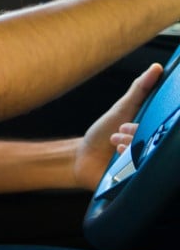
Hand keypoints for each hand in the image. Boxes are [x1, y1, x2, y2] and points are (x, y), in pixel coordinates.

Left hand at [73, 63, 159, 189]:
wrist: (83, 159)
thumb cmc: (103, 132)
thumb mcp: (122, 108)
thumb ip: (140, 89)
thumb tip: (156, 67)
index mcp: (156, 133)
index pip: (164, 129)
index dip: (143, 126)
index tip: (128, 125)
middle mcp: (156, 150)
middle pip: (156, 144)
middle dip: (134, 137)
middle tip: (119, 134)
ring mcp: (149, 166)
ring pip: (149, 158)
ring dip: (128, 149)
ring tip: (115, 146)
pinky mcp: (140, 182)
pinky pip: (142, 175)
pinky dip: (127, 165)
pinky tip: (116, 160)